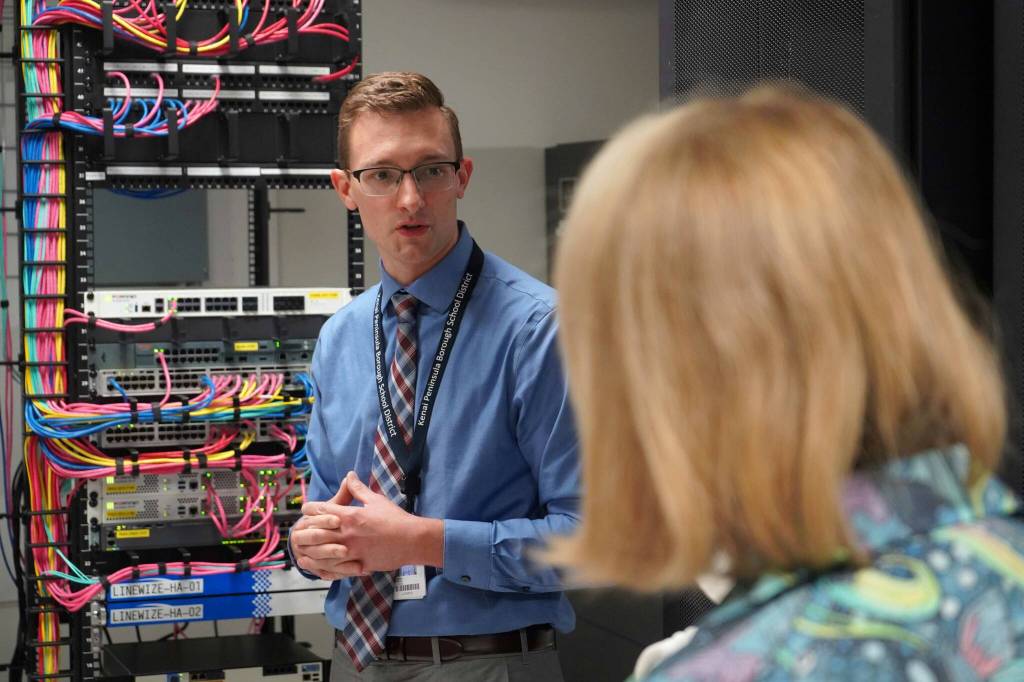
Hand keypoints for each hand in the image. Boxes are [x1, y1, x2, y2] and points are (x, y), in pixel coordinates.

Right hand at [289, 477, 363, 579]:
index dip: (324, 518)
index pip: (311, 517)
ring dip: (332, 558)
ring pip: (317, 558)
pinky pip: (325, 572)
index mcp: (307, 520)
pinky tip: (357, 569)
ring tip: (350, 557)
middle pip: (312, 539)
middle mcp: (303, 537)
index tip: (338, 519)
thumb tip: (351, 475)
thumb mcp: (341, 508)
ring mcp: (308, 554)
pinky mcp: (317, 569)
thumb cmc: (334, 521)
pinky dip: (339, 572)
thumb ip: (346, 495)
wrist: (319, 543)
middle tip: (345, 545)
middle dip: (327, 541)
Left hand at [300, 472, 443, 573]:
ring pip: (323, 553)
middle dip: (307, 531)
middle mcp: (346, 533)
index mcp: (349, 515)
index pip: (322, 510)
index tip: (305, 509)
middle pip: (318, 532)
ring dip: (311, 553)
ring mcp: (351, 550)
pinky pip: (336, 568)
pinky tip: (318, 569)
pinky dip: (325, 568)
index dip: (311, 509)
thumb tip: (349, 474)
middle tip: (299, 531)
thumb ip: (358, 489)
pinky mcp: (358, 563)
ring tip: (302, 553)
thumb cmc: (395, 518)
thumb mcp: (375, 500)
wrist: (411, 539)